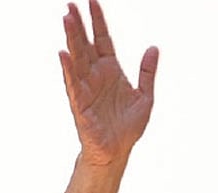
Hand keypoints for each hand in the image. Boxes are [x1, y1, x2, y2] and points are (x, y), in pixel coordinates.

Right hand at [60, 0, 157, 166]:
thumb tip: (153, 48)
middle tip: (70, 5)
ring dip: (71, 39)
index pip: (102, 39)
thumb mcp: (145, 96)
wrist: (118, 152)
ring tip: (66, 19)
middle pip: (85, 45)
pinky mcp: (80, 104)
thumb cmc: (127, 127)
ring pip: (77, 59)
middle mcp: (96, 76)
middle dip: (79, 25)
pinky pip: (73, 84)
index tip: (92, 1)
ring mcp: (86, 88)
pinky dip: (68, 69)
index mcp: (111, 71)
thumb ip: (147, 72)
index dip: (98, 21)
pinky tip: (63, 54)